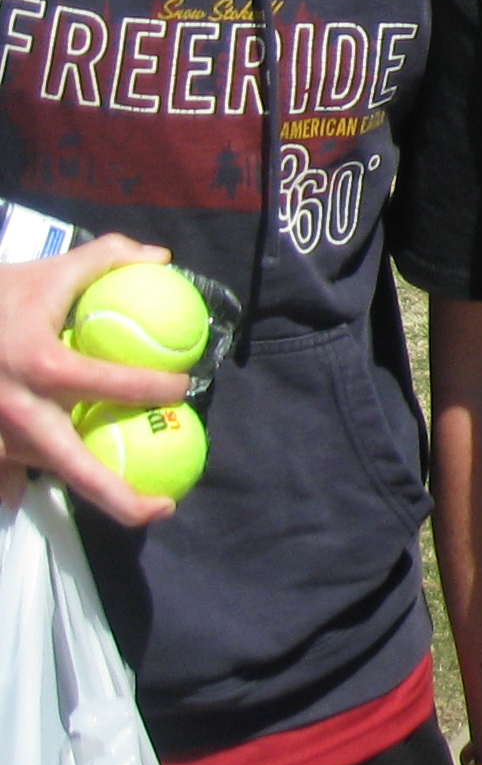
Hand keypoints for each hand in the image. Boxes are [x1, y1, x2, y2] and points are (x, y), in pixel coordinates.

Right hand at [0, 236, 193, 527]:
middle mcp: (17, 409)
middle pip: (76, 468)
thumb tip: (161, 257)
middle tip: (164, 507)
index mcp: (43, 365)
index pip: (116, 385)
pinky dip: (18, 487)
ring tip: (129, 499)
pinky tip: (38, 497)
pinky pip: (4, 476)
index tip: (181, 388)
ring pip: (45, 473)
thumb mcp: (48, 269)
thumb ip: (106, 257)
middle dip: (123, 499)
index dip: (158, 389)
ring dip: (83, 487)